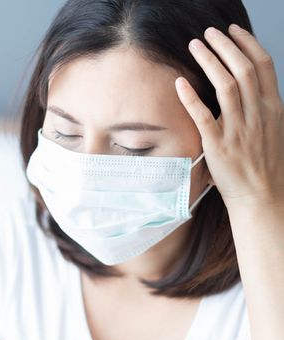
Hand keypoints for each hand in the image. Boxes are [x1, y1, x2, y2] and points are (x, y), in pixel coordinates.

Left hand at [175, 24, 283, 209]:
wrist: (262, 196)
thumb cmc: (263, 162)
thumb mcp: (273, 128)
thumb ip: (261, 105)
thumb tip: (247, 82)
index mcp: (273, 108)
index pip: (263, 66)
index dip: (247, 43)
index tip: (232, 29)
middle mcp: (258, 115)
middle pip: (243, 70)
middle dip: (225, 46)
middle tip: (208, 32)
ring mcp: (238, 130)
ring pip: (226, 86)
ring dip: (209, 61)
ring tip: (194, 45)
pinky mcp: (218, 146)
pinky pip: (203, 116)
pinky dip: (192, 97)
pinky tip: (180, 82)